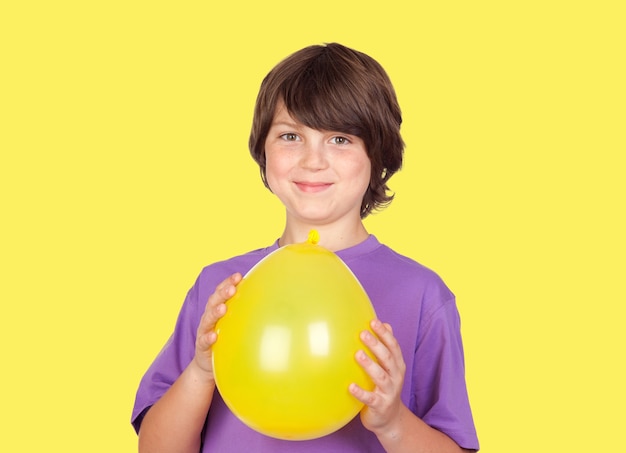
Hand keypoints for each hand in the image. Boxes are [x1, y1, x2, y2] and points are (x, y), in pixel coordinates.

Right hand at [193, 273, 241, 376]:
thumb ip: (245, 312)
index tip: (239, 276)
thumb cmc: (225, 338)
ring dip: (215, 312)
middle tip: (232, 288)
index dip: (228, 282)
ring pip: (208, 319)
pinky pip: (204, 341)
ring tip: (222, 308)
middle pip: (214, 301)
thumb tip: (270, 302)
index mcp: (217, 308)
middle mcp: (209, 317)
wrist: (207, 364)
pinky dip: (208, 337)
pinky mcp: (202, 346)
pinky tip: (214, 336)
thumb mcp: (234, 324)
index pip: (221, 292)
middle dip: (222, 293)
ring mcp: (204, 330)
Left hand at [349, 319, 406, 433]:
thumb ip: (387, 348)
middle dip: (376, 345)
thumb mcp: (389, 368)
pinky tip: (350, 386)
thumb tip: (385, 324)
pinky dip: (361, 392)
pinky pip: (370, 399)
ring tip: (358, 354)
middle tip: (363, 333)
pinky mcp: (380, 406)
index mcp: (397, 365)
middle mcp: (396, 377)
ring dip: (370, 365)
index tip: (373, 321)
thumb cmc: (386, 388)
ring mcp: (389, 392)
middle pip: (387, 359)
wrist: (391, 419)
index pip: (393, 347)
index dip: (384, 334)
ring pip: (381, 377)